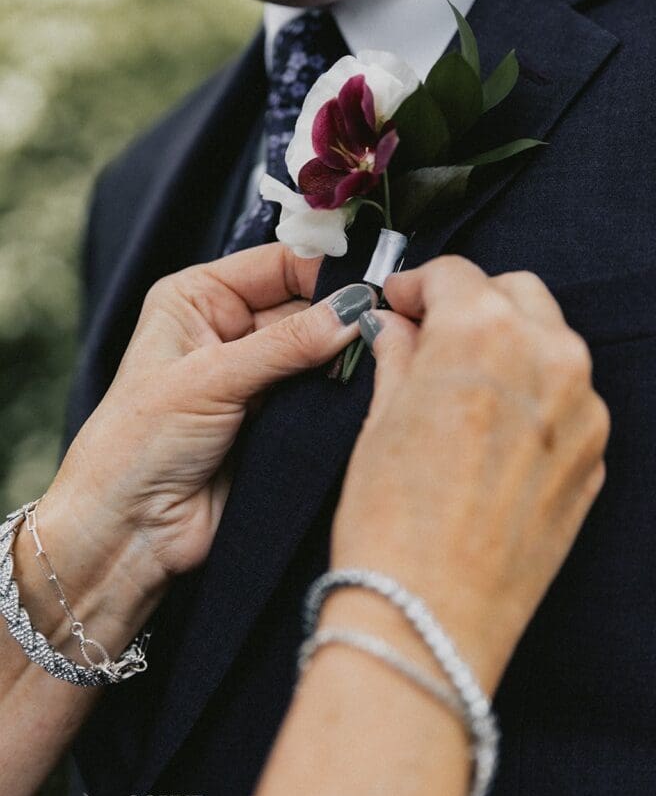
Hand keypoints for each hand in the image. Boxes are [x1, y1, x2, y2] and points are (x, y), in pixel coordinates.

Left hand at [26, 245, 374, 643]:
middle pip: (306, 306)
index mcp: (200, 298)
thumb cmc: (138, 443)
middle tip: (384, 325)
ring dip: (346, 357)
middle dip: (341, 316)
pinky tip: (365, 390)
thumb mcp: (210, 378)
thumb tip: (354, 309)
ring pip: (320, 352)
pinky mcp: (279, 420)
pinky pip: (322, 395)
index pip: (278, 264)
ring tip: (379, 357)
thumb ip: (286, 343)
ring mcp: (258, 377)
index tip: (372, 282)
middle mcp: (231, 330)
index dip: (324, 270)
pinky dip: (343, 394)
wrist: (132, 531)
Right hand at [329, 257, 608, 694]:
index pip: (456, 274)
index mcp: (483, 332)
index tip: (400, 305)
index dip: (417, 286)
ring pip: (551, 343)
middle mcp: (549, 357)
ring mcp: (584, 410)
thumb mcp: (378, 422)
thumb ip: (398, 356)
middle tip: (430, 336)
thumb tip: (397, 327)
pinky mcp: (596, 457)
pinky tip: (494, 431)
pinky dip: (534, 395)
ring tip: (463, 383)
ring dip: (509, 345)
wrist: (431, 618)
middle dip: (471, 304)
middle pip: (515, 295)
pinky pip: (568, 400)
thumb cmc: (391, 524)